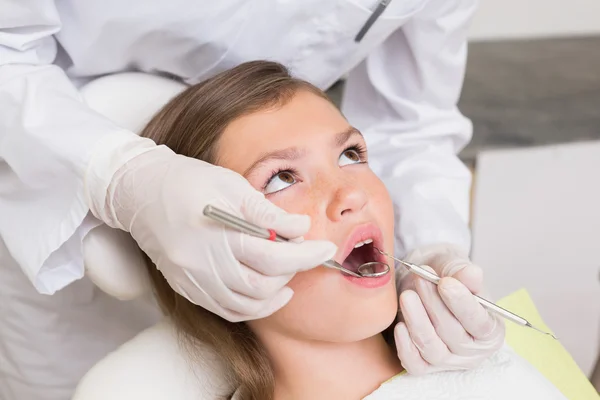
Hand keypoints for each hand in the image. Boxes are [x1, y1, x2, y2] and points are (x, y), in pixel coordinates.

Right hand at [98, 146, 336, 321]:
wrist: (139, 191)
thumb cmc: (187, 181)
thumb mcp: (231, 185)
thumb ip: (267, 212)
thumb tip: (300, 227)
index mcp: (220, 235)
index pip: (276, 256)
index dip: (307, 255)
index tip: (326, 249)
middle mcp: (206, 264)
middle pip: (263, 286)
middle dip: (293, 273)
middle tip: (304, 256)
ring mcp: (194, 280)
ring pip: (245, 306)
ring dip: (273, 297)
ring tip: (288, 280)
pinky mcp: (186, 287)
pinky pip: (224, 310)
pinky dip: (250, 307)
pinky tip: (262, 293)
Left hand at [394, 243, 504, 374]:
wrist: (423, 285)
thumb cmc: (445, 279)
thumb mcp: (455, 269)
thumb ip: (463, 273)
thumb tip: (472, 273)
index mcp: (491, 330)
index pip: (481, 324)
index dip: (463, 304)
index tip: (445, 283)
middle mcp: (472, 351)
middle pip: (454, 335)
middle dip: (434, 305)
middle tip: (420, 279)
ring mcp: (448, 361)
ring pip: (432, 349)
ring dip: (417, 321)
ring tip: (407, 295)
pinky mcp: (424, 367)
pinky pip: (414, 363)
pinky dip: (406, 346)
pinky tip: (400, 325)